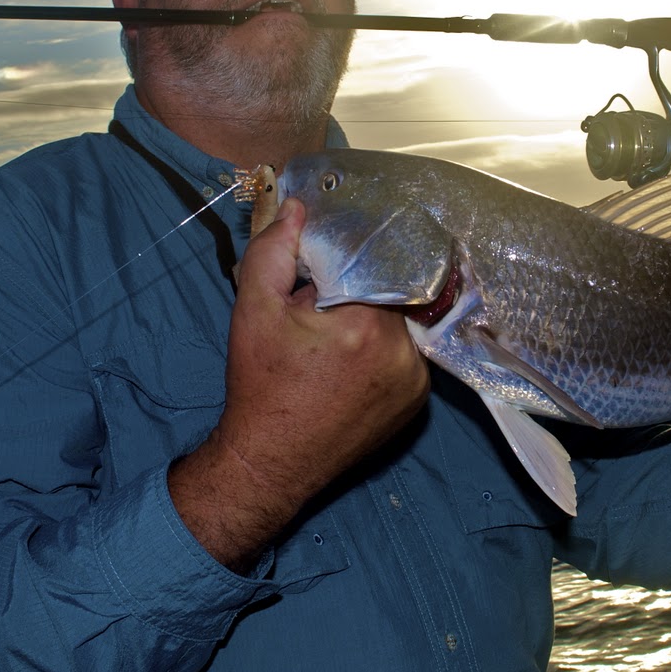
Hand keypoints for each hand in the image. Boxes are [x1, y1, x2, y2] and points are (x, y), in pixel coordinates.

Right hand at [169, 197, 429, 569]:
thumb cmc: (259, 386)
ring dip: (372, 319)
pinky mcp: (416, 404)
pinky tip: (349, 361)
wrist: (269, 463)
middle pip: (389, 293)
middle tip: (321, 306)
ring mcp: (416, 383)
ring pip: (400, 323)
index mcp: (368, 325)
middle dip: (357, 290)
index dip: (350, 256)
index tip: (329, 262)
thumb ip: (273, 252)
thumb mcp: (254, 311)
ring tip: (332, 337)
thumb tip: (297, 208)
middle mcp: (404, 353)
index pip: (375, 262)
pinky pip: (407, 355)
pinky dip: (383, 349)